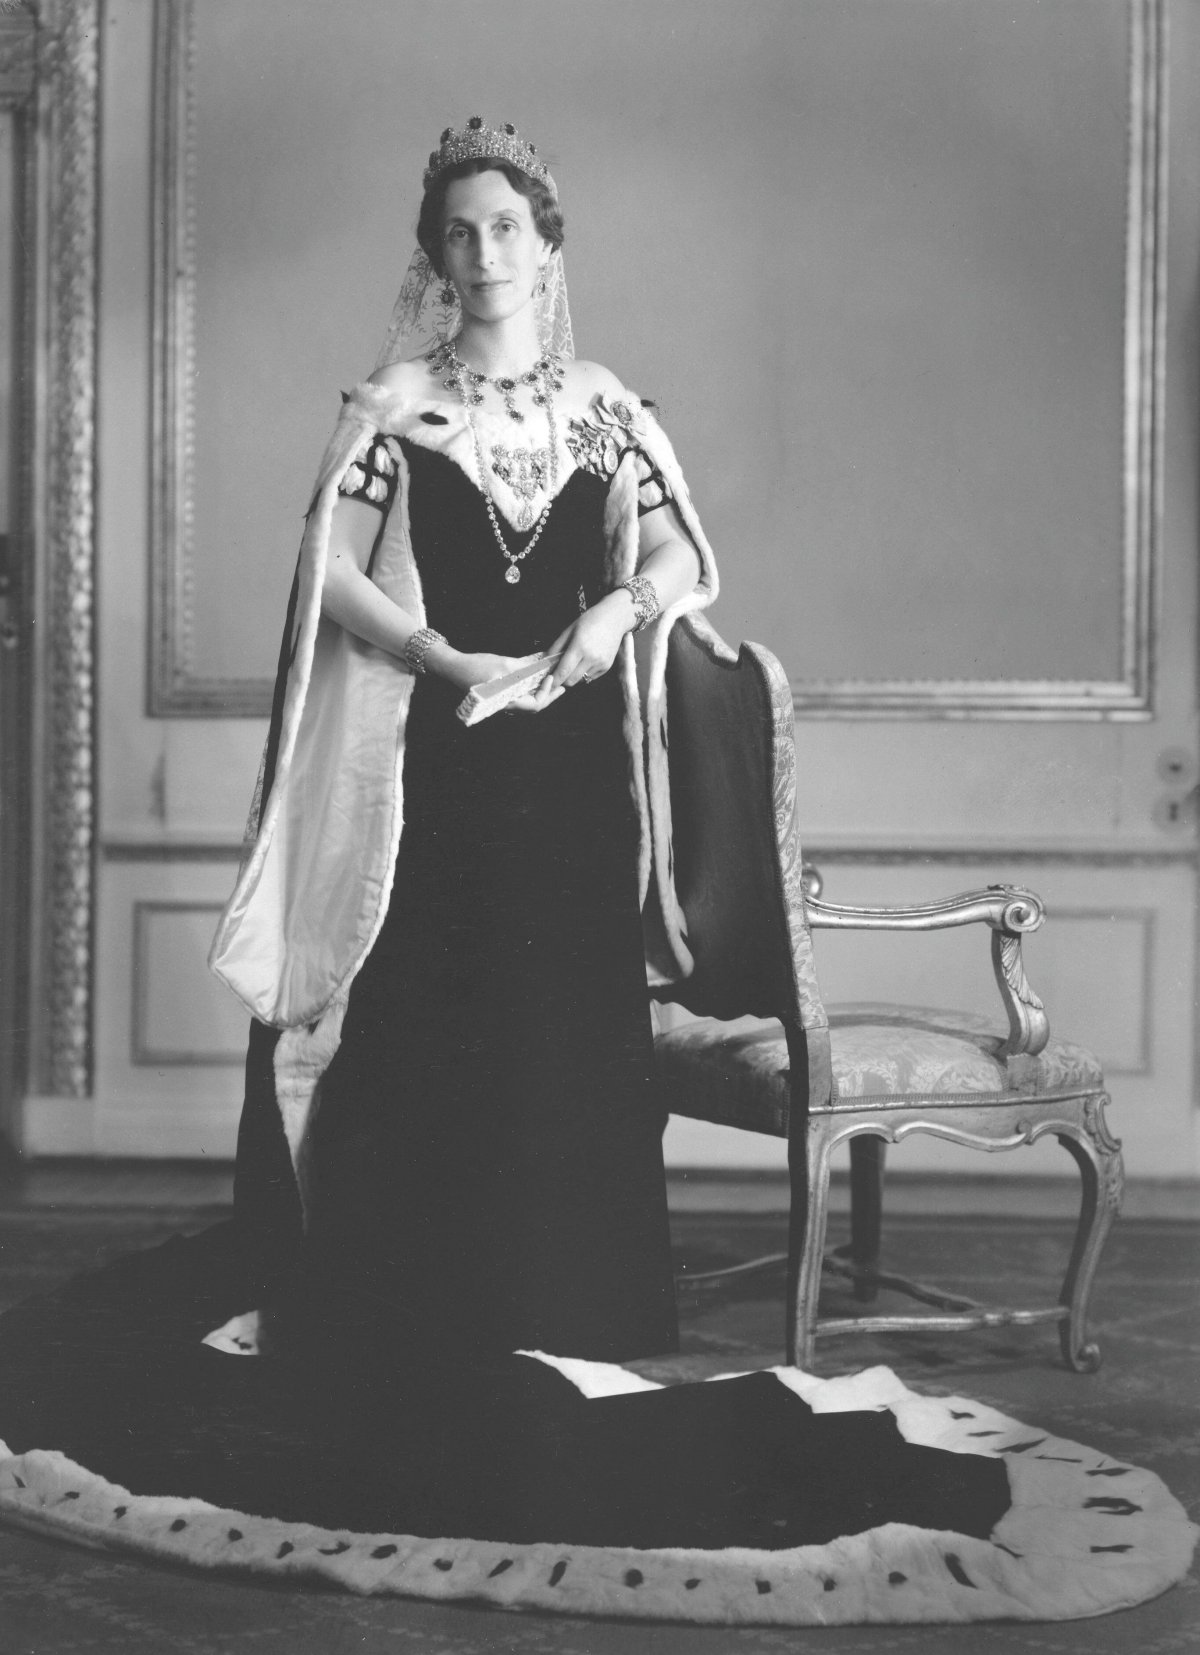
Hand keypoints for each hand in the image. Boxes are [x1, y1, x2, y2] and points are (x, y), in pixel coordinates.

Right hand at [432, 647, 565, 714]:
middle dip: (548, 695)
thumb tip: (544, 668)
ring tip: (553, 681)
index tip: (551, 679)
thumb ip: (525, 669)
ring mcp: (503, 699)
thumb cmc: (475, 666)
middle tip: (562, 686)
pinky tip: (537, 676)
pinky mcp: (501, 692)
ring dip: (541, 691)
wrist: (453, 667)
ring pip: (528, 700)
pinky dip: (530, 686)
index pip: (534, 705)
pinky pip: (520, 693)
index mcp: (506, 702)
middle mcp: (506, 704)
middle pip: (533, 705)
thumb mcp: (503, 664)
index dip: (546, 693)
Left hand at [547, 593, 634, 690]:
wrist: (614, 618)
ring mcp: (600, 663)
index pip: (563, 671)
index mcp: (580, 646)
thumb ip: (556, 647)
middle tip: (559, 671)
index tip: (548, 682)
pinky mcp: (606, 667)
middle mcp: (591, 658)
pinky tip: (585, 661)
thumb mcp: (570, 630)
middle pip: (571, 680)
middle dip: (562, 680)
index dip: (554, 679)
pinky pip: (590, 677)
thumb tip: (545, 660)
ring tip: (574, 662)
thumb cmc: (591, 620)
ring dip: (574, 676)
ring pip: (581, 680)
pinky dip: (584, 673)